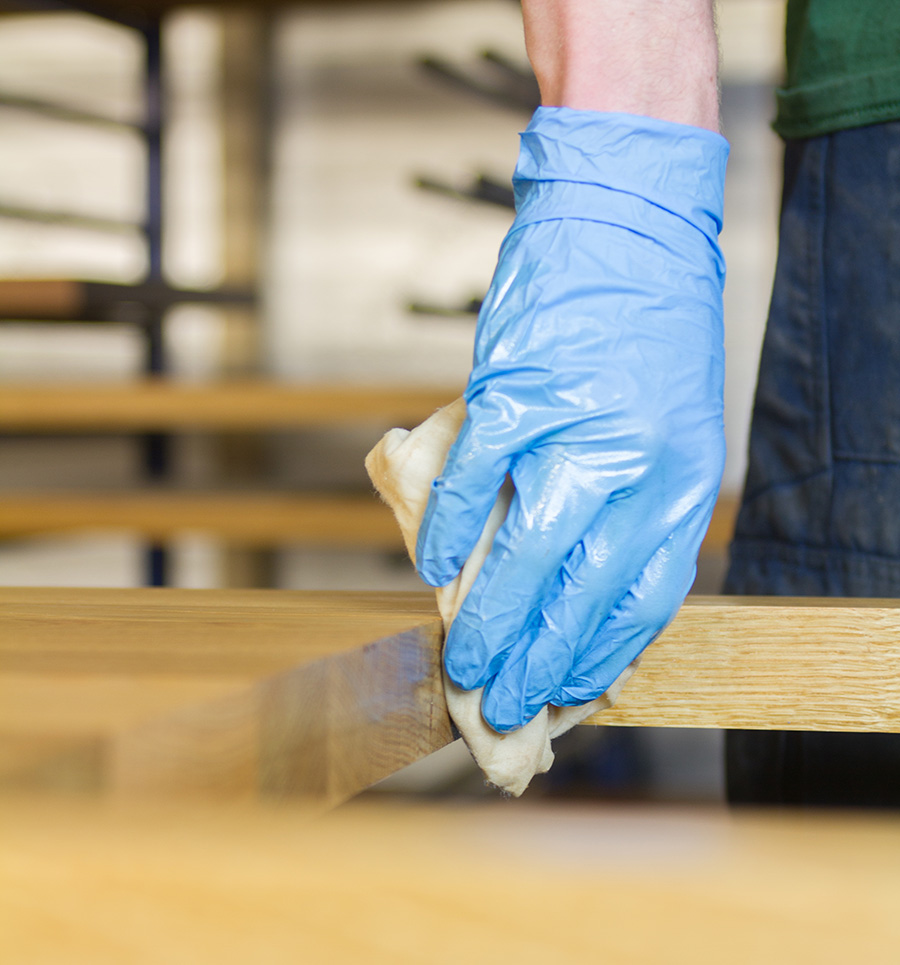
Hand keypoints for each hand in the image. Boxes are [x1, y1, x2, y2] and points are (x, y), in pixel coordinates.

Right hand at [416, 107, 728, 731]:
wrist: (627, 217)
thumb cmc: (646, 327)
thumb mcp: (668, 425)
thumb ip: (628, 503)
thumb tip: (572, 582)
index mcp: (682, 476)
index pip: (643, 598)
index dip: (597, 656)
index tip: (563, 691)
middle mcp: (636, 461)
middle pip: (581, 590)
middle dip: (537, 659)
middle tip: (503, 701)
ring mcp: (573, 426)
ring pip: (524, 551)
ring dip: (488, 616)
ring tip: (463, 659)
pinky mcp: (513, 390)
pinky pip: (473, 481)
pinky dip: (446, 529)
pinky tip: (432, 565)